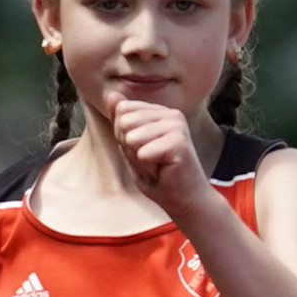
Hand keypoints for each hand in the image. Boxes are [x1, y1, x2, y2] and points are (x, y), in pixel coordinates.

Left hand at [109, 98, 215, 219]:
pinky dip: (148, 169)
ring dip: (139, 161)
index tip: (144, 153)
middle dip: (130, 150)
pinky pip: (143, 154)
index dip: (124, 138)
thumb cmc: (159, 177)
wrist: (185, 202)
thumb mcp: (131, 147)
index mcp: (159, 112)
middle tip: (151, 162)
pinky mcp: (178, 141)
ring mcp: (176, 125)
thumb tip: (111, 94)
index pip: (122, 111)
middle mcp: (169, 113)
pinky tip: (164, 172)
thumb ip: (121, 120)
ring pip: (132, 137)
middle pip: (124, 123)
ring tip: (157, 167)